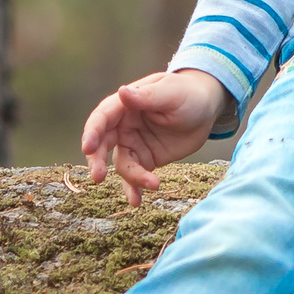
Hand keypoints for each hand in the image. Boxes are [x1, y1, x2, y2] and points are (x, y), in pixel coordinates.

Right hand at [80, 69, 228, 205]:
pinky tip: (136, 201)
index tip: (88, 148)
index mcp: (125, 105)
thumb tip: (122, 92)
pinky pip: (135, 176)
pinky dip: (135, 188)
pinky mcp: (146, 159)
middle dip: (97, 160)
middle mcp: (123, 125)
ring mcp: (133, 144)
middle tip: (98, 177)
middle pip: (102, 144)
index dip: (92, 133)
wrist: (206, 108)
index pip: (102, 118)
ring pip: (122, 164)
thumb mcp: (171, 92)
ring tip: (152, 184)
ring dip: (131, 178)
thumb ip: (147, 96)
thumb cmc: (187, 93)